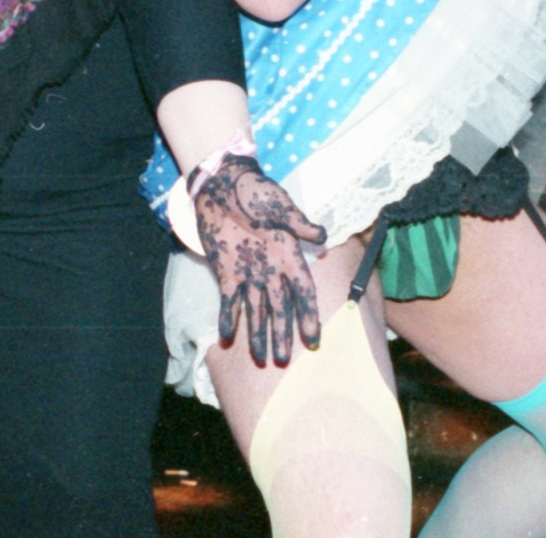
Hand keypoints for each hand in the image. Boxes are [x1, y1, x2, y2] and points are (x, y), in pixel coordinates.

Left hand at [193, 154, 326, 365]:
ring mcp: (249, 273)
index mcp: (289, 255)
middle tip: (282, 360)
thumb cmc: (256, 191)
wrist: (223, 184)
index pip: (302, 291)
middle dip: (282, 333)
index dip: (308, 315)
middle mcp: (272, 269)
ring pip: (257, 310)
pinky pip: (229, 300)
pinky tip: (228, 338)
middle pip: (280, 308)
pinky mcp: (227, 272)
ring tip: (261, 358)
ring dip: (259, 333)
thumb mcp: (280, 204)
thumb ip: (298, 222)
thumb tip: (322, 234)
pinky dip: (229, 318)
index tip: (313, 339)